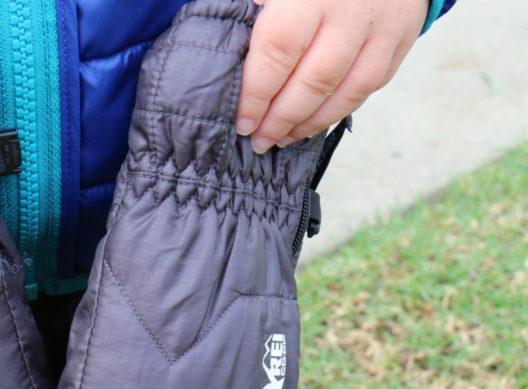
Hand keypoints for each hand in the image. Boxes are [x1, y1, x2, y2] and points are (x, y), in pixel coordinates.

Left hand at [236, 0, 426, 152]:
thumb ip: (250, 6)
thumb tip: (220, 48)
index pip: (278, 53)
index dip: (258, 94)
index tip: (242, 121)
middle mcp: (349, 11)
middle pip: (314, 81)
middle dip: (282, 118)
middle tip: (259, 140)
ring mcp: (381, 26)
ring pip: (347, 91)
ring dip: (311, 122)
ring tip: (283, 138)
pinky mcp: (402, 35)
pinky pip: (372, 84)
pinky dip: (341, 109)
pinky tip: (315, 121)